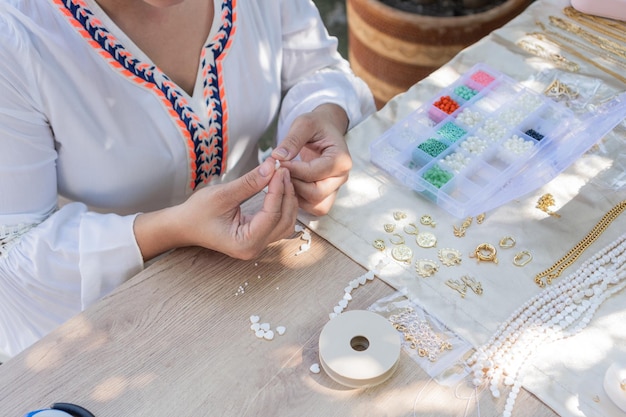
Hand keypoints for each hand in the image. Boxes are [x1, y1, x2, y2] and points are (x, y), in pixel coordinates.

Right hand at [135, 157, 297, 260]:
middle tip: (283, 169)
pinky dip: (282, 206)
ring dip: (287, 200)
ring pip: (286, 223)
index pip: (271, 214)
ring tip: (282, 177)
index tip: (280, 168)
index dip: (278, 189)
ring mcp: (258, 245)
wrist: (184, 226)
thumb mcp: (222, 194)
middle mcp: (255, 248)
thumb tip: (272, 167)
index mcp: (245, 243)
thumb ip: (249, 183)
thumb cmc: (197, 212)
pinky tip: (280, 188)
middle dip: (286, 194)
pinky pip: (279, 223)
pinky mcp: (259, 238)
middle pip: (284, 221)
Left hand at [272, 103, 350, 215]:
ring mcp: (335, 188)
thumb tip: (278, 157)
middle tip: (279, 172)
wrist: (325, 130)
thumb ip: (292, 140)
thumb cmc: (316, 126)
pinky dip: (300, 201)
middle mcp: (342, 177)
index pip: (314, 172)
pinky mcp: (328, 195)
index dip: (292, 169)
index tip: (277, 161)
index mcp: (341, 159)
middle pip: (316, 193)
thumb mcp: (303, 124)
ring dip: (296, 195)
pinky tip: (290, 186)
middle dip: (293, 184)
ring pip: (316, 204)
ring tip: (284, 178)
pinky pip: (314, 208)